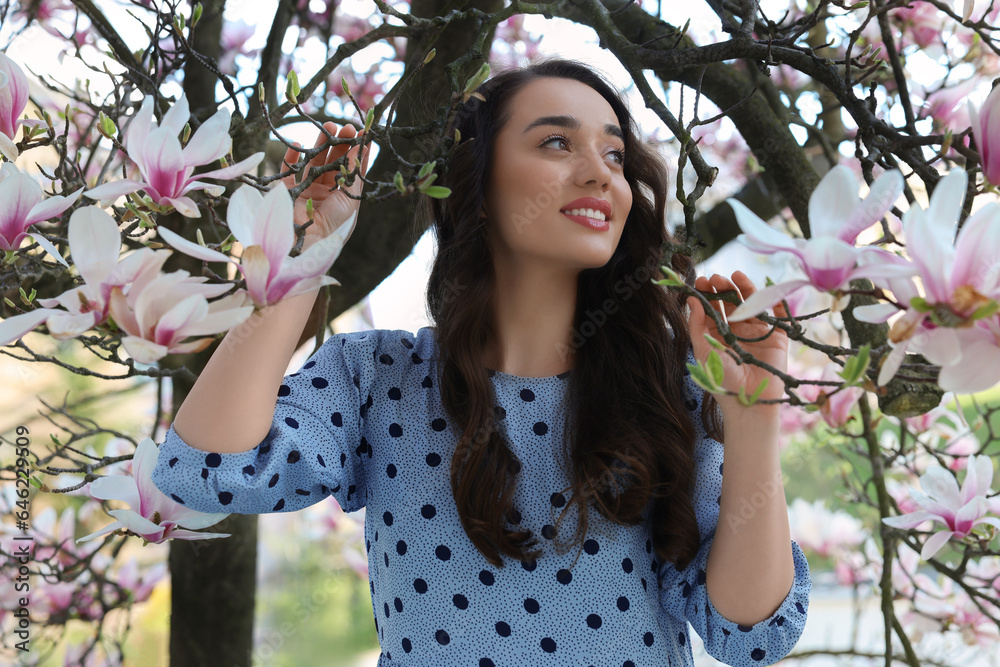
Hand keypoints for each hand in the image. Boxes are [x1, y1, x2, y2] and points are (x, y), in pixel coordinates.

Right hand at [281, 122, 370, 251]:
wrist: (308, 243)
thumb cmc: (334, 225)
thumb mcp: (350, 200)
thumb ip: (354, 175)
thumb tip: (362, 150)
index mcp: (341, 196)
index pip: (349, 169)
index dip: (354, 152)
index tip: (361, 134)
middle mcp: (324, 192)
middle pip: (332, 162)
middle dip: (339, 143)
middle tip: (345, 126)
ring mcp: (305, 190)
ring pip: (313, 161)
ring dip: (320, 143)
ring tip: (328, 126)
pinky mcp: (287, 191)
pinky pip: (288, 169)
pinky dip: (292, 156)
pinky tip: (299, 143)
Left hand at [686, 271, 788, 411]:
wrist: (748, 401)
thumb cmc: (721, 379)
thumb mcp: (704, 350)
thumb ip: (697, 325)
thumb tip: (691, 299)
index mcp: (718, 334)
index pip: (712, 308)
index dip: (707, 294)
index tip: (701, 281)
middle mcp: (737, 331)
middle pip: (731, 303)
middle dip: (723, 288)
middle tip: (716, 278)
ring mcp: (757, 333)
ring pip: (752, 304)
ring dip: (744, 289)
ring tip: (735, 275)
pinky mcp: (776, 337)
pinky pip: (777, 316)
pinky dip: (775, 302)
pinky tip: (767, 290)